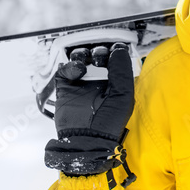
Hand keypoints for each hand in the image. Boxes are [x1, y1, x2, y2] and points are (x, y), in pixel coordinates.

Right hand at [44, 43, 135, 181]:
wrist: (85, 141)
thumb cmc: (109, 123)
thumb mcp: (123, 96)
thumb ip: (122, 71)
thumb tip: (118, 50)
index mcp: (116, 82)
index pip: (115, 58)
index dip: (115, 50)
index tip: (115, 48)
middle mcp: (99, 81)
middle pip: (97, 54)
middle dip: (99, 51)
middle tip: (100, 57)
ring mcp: (82, 83)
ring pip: (81, 57)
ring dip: (84, 53)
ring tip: (88, 60)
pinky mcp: (66, 87)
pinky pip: (66, 69)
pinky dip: (71, 65)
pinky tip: (79, 71)